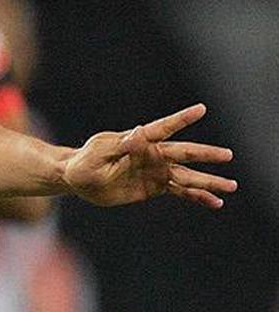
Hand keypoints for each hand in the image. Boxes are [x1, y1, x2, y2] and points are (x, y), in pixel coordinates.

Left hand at [61, 104, 234, 207]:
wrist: (78, 178)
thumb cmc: (85, 164)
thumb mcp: (98, 155)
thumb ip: (120, 147)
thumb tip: (138, 133)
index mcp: (137, 141)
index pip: (161, 128)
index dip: (180, 119)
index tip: (201, 109)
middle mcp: (152, 155)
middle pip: (184, 153)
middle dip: (206, 155)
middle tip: (228, 155)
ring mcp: (156, 170)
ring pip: (187, 175)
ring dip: (208, 181)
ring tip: (231, 187)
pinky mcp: (154, 186)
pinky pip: (180, 191)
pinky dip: (196, 196)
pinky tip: (214, 202)